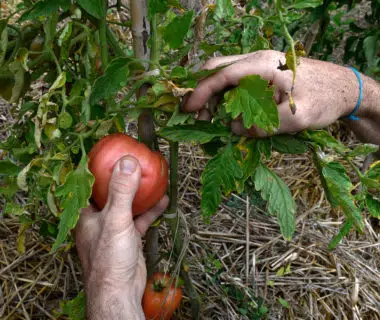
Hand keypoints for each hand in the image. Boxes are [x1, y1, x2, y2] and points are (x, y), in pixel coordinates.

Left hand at [75, 156, 168, 319]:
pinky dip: (151, 210)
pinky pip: (140, 218)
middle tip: (136, 160)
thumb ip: (122, 191)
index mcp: (87, 213)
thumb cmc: (109, 258)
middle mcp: (99, 219)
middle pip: (111, 192)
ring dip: (140, 193)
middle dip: (124, 177)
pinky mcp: (129, 238)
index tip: (111, 152)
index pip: (90, 184)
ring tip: (153, 177)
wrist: (120, 291)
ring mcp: (115, 228)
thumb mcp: (116, 219)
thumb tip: (128, 161)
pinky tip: (163, 200)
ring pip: (128, 204)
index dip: (99, 168)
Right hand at [183, 50, 377, 137]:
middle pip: (218, 69)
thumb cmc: (325, 99)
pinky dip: (227, 98)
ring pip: (225, 76)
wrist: (345, 88)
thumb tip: (234, 129)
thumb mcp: (297, 118)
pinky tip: (229, 114)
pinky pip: (237, 83)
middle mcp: (259, 61)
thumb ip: (263, 125)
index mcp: (264, 65)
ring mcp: (260, 66)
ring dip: (214, 96)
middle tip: (198, 117)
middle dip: (203, 92)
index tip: (189, 109)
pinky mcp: (263, 75)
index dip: (202, 92)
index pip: (223, 75)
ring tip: (212, 120)